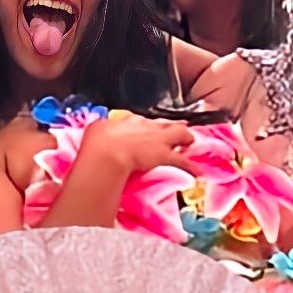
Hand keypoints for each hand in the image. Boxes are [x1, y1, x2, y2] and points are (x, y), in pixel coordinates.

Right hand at [75, 114, 197, 180]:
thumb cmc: (96, 143)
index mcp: (128, 120)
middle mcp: (145, 125)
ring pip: (179, 133)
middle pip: (163, 123)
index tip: (149, 130)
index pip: (142, 121)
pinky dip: (190, 166)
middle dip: (171, 127)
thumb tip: (97, 137)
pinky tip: (197, 171)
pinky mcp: (164, 154)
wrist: (106, 152)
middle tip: (178, 132)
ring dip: (185, 138)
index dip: (148, 126)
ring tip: (190, 143)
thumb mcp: (96, 131)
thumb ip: (101, 133)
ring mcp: (157, 139)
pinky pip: (182, 160)